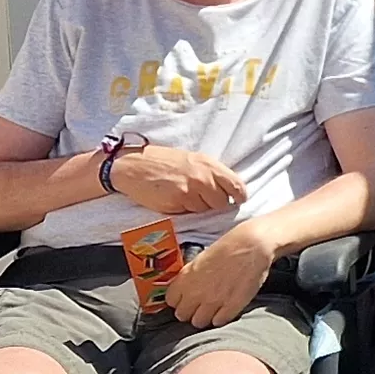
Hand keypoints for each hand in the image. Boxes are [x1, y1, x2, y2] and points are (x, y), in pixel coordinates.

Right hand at [111, 144, 246, 216]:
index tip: (238, 200)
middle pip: (223, 202)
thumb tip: (231, 190)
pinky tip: (175, 199)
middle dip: (215, 204)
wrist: (135, 165)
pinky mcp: (179, 201)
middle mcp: (204, 177)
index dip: (239, 196)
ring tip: (184, 195)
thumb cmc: (164, 162)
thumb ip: (212, 173)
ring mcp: (192, 190)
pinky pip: (190, 213)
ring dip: (198, 207)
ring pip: (206, 210)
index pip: (237, 185)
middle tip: (201, 198)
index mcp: (210, 164)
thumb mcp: (193, 160)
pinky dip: (185, 210)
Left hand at [165, 218, 280, 327]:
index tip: (185, 298)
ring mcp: (213, 301)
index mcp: (185, 278)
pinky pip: (219, 322)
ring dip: (204, 317)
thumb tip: (186, 289)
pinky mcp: (231, 306)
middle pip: (182, 315)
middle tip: (198, 306)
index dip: (179, 300)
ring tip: (212, 309)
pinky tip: (224, 309)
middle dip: (189, 311)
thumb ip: (189, 277)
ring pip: (199, 322)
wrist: (252, 246)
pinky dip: (220, 318)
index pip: (171, 301)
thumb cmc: (227, 248)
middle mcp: (196, 292)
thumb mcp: (200, 259)